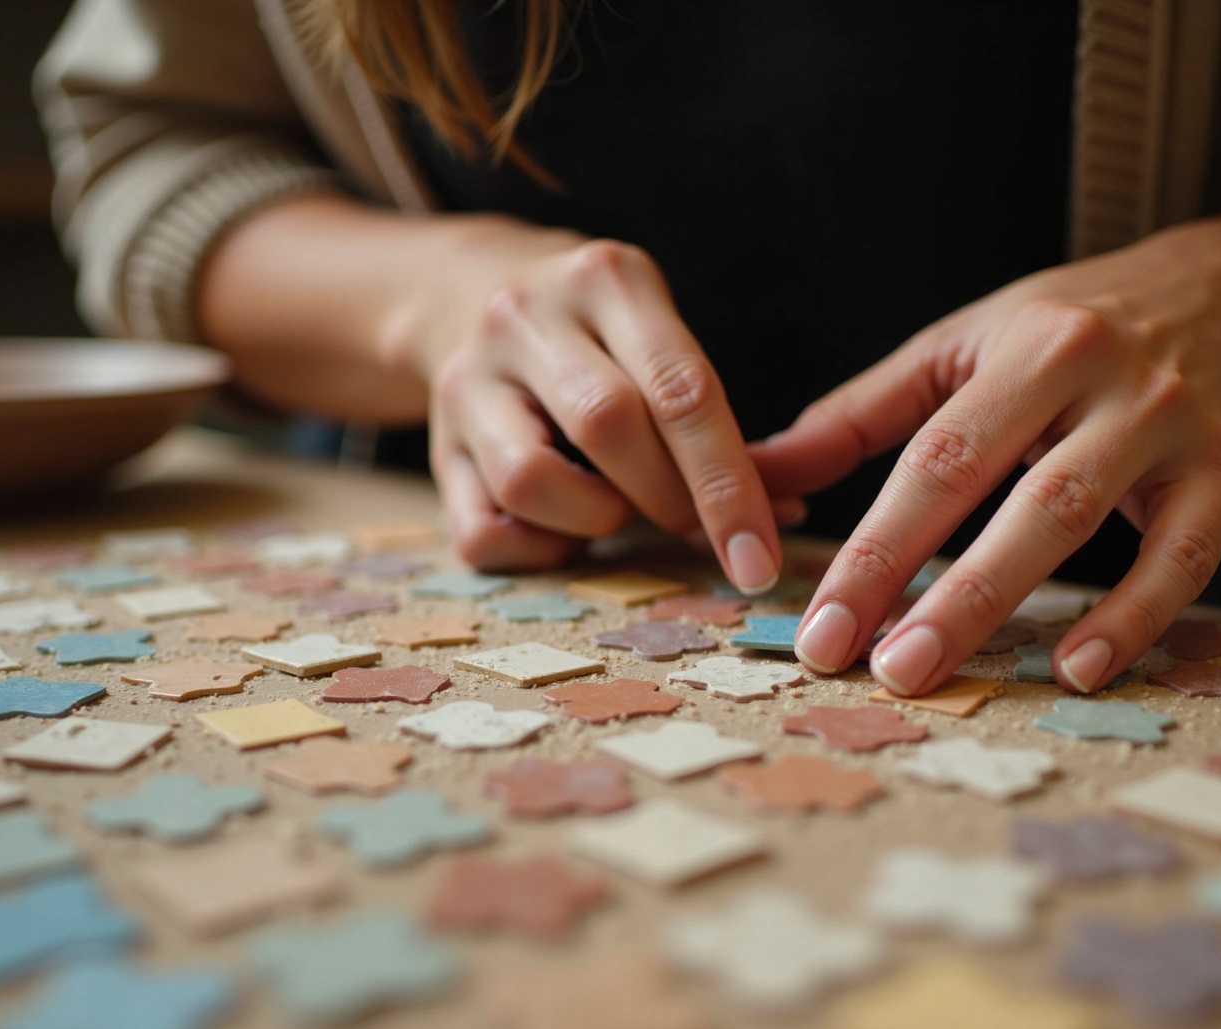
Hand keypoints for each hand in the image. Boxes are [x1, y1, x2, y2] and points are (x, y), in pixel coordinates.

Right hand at [419, 224, 791, 589]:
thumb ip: (717, 421)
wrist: (470, 295)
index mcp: (605, 278)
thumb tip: (785, 511)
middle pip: (609, 427)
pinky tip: (563, 528)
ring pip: (531, 482)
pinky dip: (538, 552)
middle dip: (670, 500)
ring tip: (616, 508)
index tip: (760, 558)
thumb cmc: (602, 339)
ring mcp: (466, 379)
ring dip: (596, 521)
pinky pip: (483, 533)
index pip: (680, 389)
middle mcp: (525, 318)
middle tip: (697, 527)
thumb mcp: (660, 337)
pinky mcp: (435, 445)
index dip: (728, 485)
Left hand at [752, 216, 1220, 693]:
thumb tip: (757, 471)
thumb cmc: (1074, 331)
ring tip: (932, 671)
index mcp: (1031, 345)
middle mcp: (1105, 378)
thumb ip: (861, 415)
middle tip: (866, 666)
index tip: (820, 623)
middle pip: (1008, 493)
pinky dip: (1132, 620)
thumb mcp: (967, 345)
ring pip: (1078, 521)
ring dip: (1000, 603)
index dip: (874, 546)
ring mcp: (1175, 427)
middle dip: (932, 588)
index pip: (935, 456)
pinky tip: (1075, 670)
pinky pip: (1181, 560)